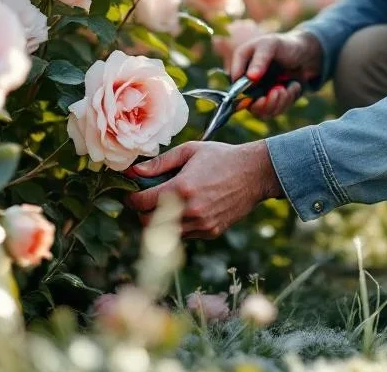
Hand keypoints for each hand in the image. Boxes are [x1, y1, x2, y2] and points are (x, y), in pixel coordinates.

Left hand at [124, 140, 282, 238]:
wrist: (254, 173)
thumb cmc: (221, 157)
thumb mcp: (189, 151)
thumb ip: (159, 163)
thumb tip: (133, 171)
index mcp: (180, 189)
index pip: (141, 203)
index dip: (131, 199)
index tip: (132, 194)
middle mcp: (189, 211)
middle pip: (148, 223)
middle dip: (143, 212)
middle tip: (147, 200)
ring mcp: (201, 224)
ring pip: (165, 233)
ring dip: (160, 221)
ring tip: (167, 205)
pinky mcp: (211, 232)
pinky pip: (184, 235)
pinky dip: (179, 226)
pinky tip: (186, 210)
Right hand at [229, 30, 322, 118]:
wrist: (305, 54)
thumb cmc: (284, 45)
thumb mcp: (271, 45)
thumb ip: (260, 59)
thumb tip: (251, 77)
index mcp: (241, 64)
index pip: (235, 86)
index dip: (245, 95)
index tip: (262, 97)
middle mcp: (247, 81)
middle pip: (247, 105)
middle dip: (265, 103)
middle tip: (278, 91)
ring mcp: (259, 92)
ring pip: (262, 111)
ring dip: (278, 102)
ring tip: (287, 88)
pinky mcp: (271, 100)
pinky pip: (275, 111)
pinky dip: (287, 101)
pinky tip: (292, 87)